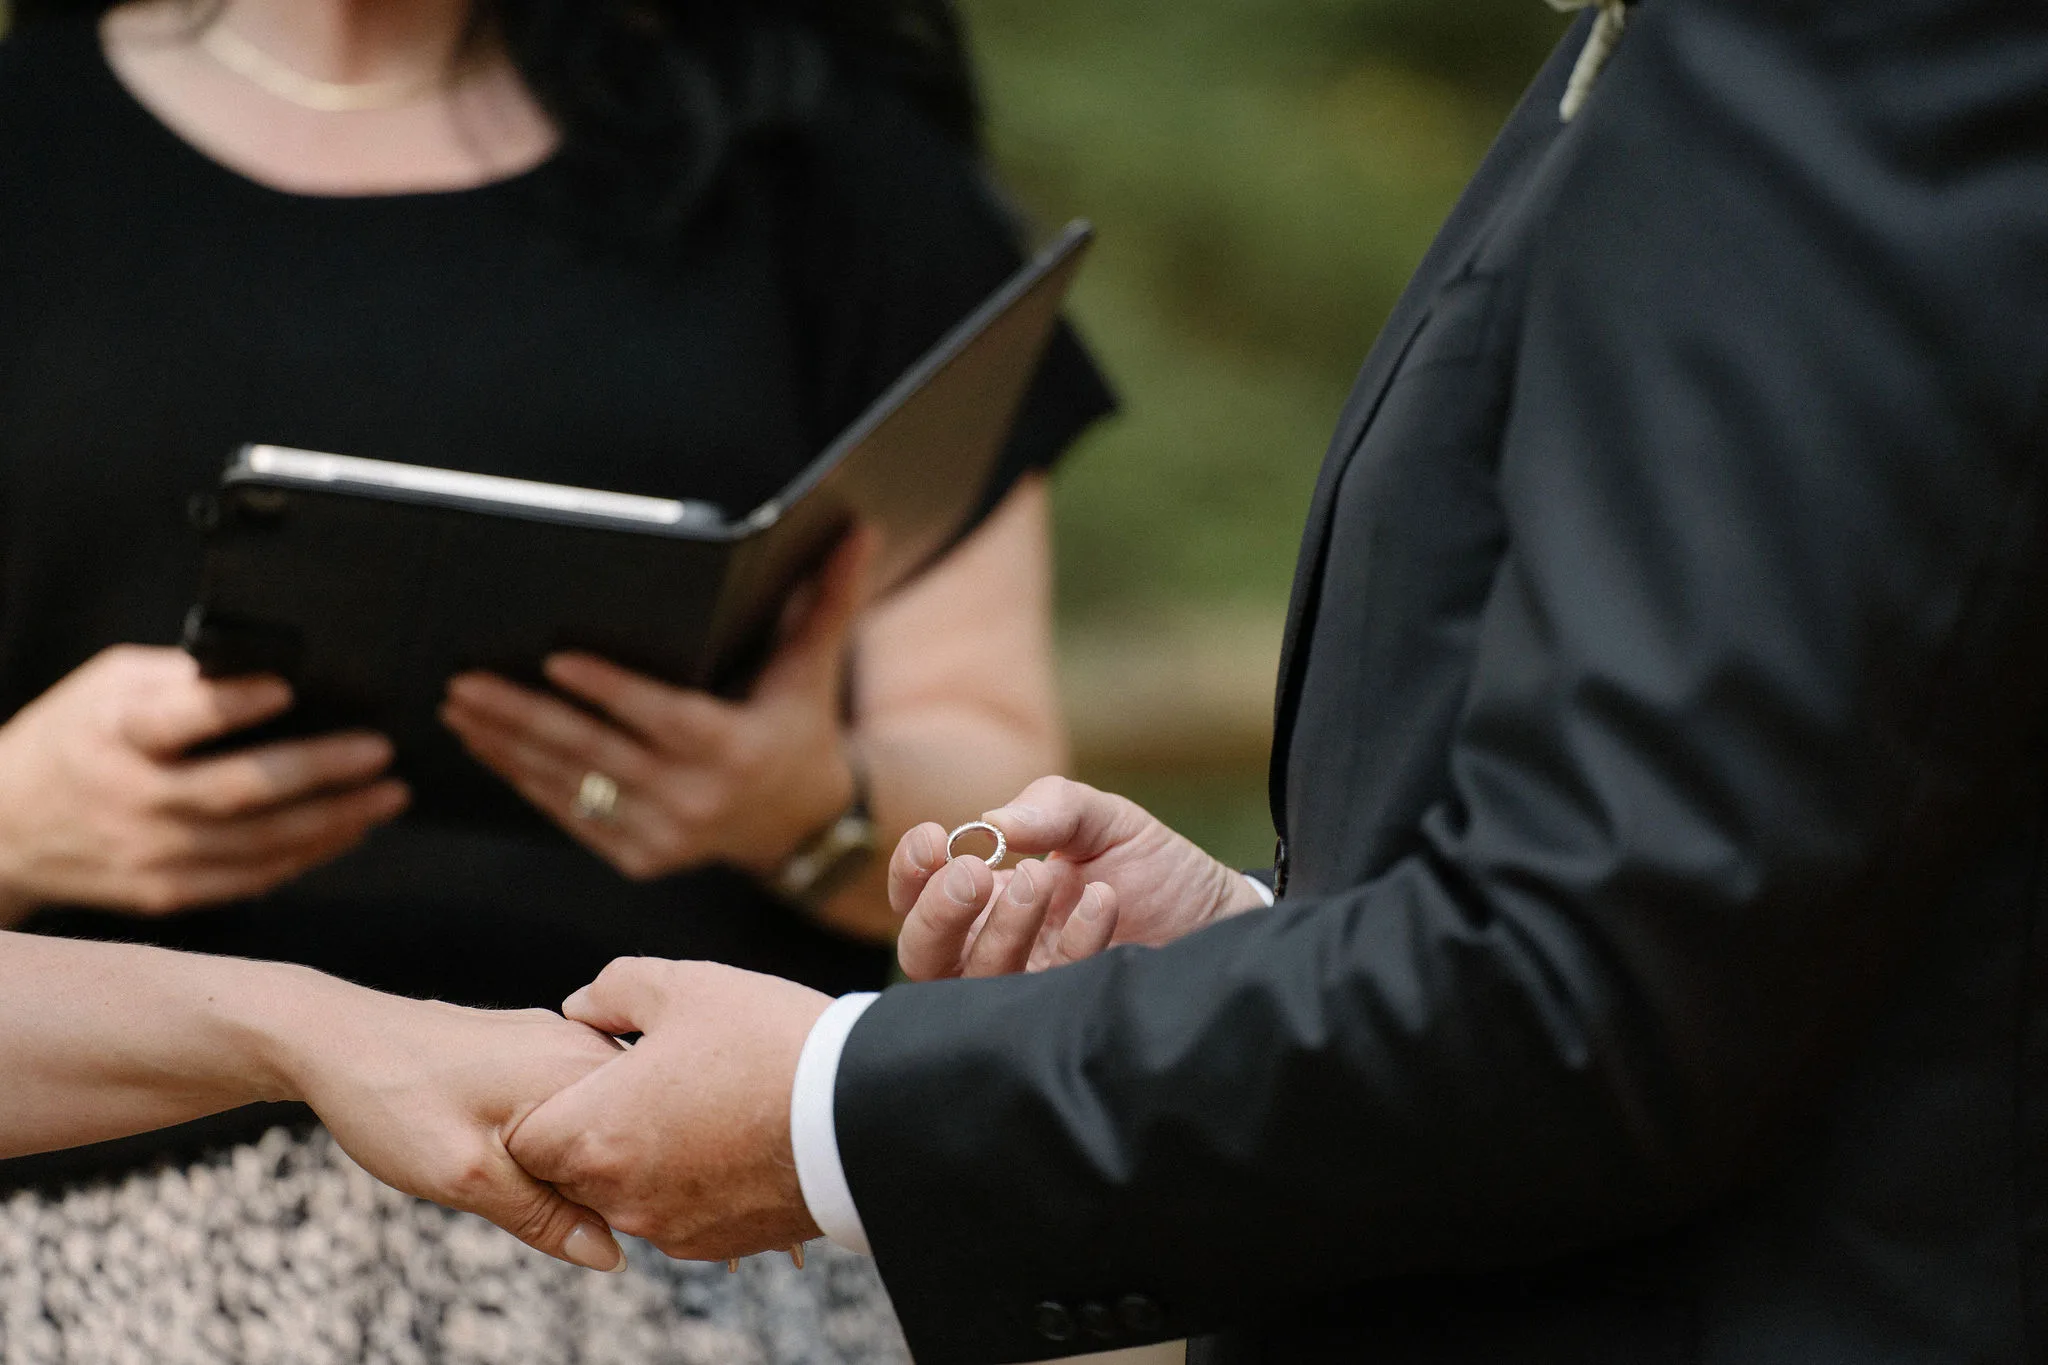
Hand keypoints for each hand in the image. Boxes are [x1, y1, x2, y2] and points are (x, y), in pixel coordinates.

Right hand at [0, 645, 405, 921]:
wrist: (7, 827)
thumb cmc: (76, 736)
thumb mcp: (110, 684)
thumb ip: (182, 677)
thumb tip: (274, 665)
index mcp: (114, 733)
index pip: (175, 721)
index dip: (232, 706)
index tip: (288, 688)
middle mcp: (131, 799)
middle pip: (236, 791)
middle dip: (318, 771)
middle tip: (381, 751)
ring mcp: (149, 855)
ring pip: (257, 845)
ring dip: (333, 821)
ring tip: (388, 795)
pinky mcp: (164, 894)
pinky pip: (250, 880)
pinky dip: (306, 856)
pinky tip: (348, 830)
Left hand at [278, 975, 628, 1271]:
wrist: (328, 1038)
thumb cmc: (393, 1100)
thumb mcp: (468, 1177)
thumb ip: (544, 1217)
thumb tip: (608, 1254)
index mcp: (582, 1067)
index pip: (647, 1144)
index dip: (621, 1194)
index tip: (568, 1217)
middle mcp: (581, 1042)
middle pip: (626, 1128)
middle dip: (598, 1173)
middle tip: (524, 1193)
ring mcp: (556, 1037)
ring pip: (595, 1115)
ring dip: (572, 1153)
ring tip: (510, 1171)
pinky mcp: (531, 1043)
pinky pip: (568, 1096)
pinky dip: (552, 1129)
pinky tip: (507, 1145)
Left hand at [442, 533, 874, 880]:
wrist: (803, 824)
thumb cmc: (799, 724)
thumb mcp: (814, 666)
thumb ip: (831, 598)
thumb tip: (859, 528)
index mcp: (735, 748)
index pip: (659, 716)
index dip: (605, 690)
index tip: (552, 659)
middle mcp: (696, 799)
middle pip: (595, 752)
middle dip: (522, 716)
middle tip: (465, 681)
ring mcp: (663, 836)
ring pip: (570, 786)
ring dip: (506, 747)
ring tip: (457, 707)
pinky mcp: (639, 858)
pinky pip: (571, 815)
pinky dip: (525, 780)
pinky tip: (486, 746)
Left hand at [506, 957, 829, 1260]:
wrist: (860, 1111)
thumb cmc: (766, 1041)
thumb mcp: (685, 986)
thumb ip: (613, 991)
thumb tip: (582, 1007)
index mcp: (594, 1133)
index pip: (526, 1137)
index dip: (553, 1100)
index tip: (595, 1073)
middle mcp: (620, 1196)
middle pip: (573, 1170)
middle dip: (599, 1128)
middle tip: (653, 1083)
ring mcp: (668, 1227)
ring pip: (626, 1192)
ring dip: (645, 1155)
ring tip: (702, 1104)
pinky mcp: (713, 1242)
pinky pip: (675, 1212)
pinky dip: (689, 1180)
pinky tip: (732, 1136)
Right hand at [890, 775, 1267, 980]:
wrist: (1221, 915)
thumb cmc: (1153, 866)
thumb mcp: (1102, 819)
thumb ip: (1051, 807)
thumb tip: (991, 821)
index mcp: (988, 896)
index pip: (917, 895)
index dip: (910, 871)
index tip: (935, 838)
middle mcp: (996, 945)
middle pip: (923, 953)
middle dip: (939, 912)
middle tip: (977, 873)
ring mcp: (1031, 985)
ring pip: (975, 981)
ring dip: (1003, 926)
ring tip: (1044, 877)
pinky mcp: (1070, 1013)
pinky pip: (1048, 991)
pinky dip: (1073, 942)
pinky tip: (1104, 902)